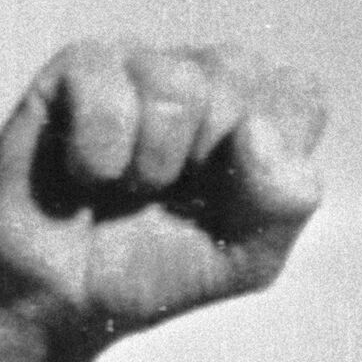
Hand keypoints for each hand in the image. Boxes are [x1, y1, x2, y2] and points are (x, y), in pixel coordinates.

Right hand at [0, 41, 326, 361]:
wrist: (62, 297)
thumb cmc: (159, 267)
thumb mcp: (248, 258)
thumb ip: (286, 201)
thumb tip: (256, 129)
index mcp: (260, 113)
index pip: (300, 94)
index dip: (270, 157)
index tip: (232, 199)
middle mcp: (206, 76)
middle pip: (240, 79)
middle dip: (210, 161)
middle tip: (172, 195)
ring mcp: (142, 65)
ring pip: (177, 82)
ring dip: (154, 161)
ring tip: (130, 186)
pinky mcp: (76, 69)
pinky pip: (106, 86)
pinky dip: (100, 150)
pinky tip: (87, 173)